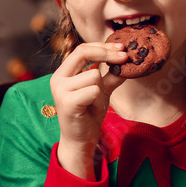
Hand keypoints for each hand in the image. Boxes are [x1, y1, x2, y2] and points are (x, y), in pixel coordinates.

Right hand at [49, 41, 127, 178]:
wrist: (81, 140)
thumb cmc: (89, 114)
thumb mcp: (102, 90)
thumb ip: (111, 75)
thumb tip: (127, 60)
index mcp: (63, 73)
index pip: (82, 49)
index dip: (103, 46)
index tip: (122, 48)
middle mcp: (58, 78)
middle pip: (84, 53)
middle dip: (107, 54)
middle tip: (125, 57)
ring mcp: (60, 90)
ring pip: (94, 74)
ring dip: (101, 90)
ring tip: (94, 104)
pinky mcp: (67, 102)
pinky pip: (94, 90)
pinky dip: (99, 100)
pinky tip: (91, 110)